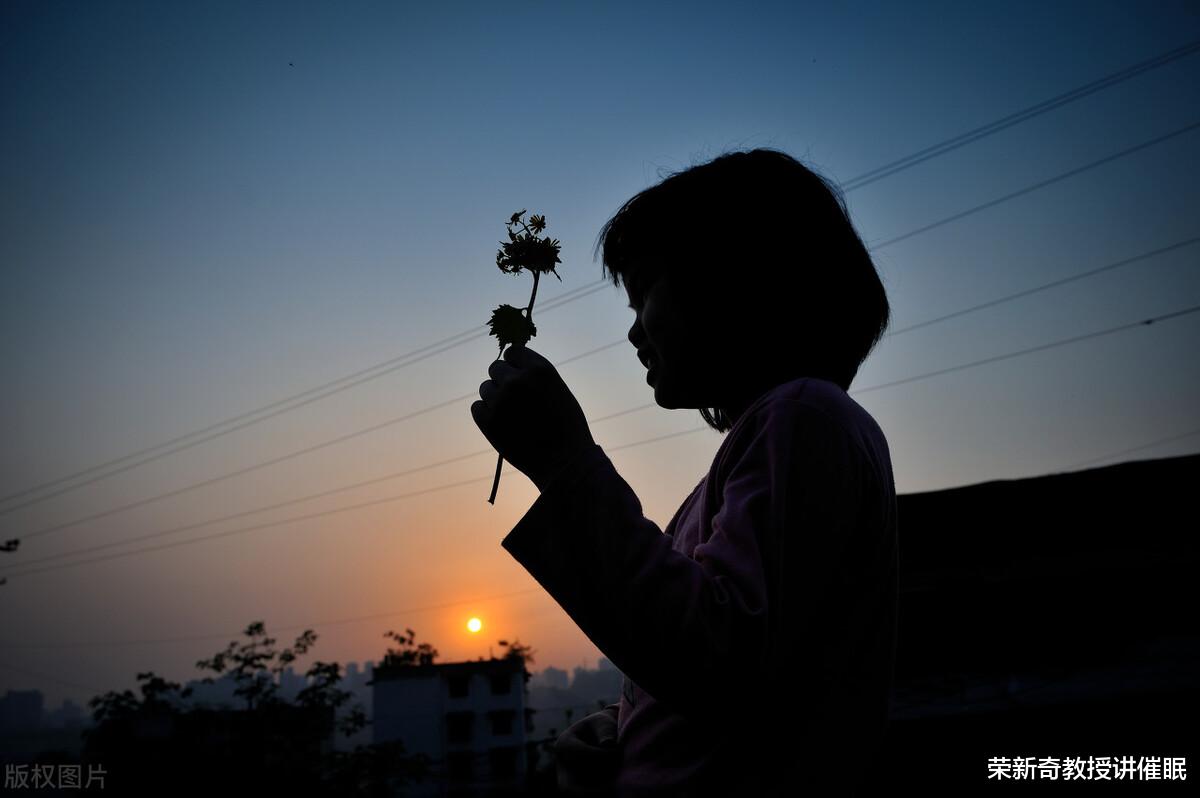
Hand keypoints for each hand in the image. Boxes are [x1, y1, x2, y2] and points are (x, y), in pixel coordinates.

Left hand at [471, 345, 595, 491]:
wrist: (565, 463)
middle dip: (503, 381)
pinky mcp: (488, 421)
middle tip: (516, 401)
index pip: (512, 352)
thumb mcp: (558, 391)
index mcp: (539, 369)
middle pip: (495, 368)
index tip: (519, 377)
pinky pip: (477, 407)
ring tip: (514, 417)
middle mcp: (517, 381)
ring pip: (485, 388)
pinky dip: (486, 415)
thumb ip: (535, 376)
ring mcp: (501, 401)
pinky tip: (504, 425)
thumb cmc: (567, 428)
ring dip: (495, 399)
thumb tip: (512, 364)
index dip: (514, 364)